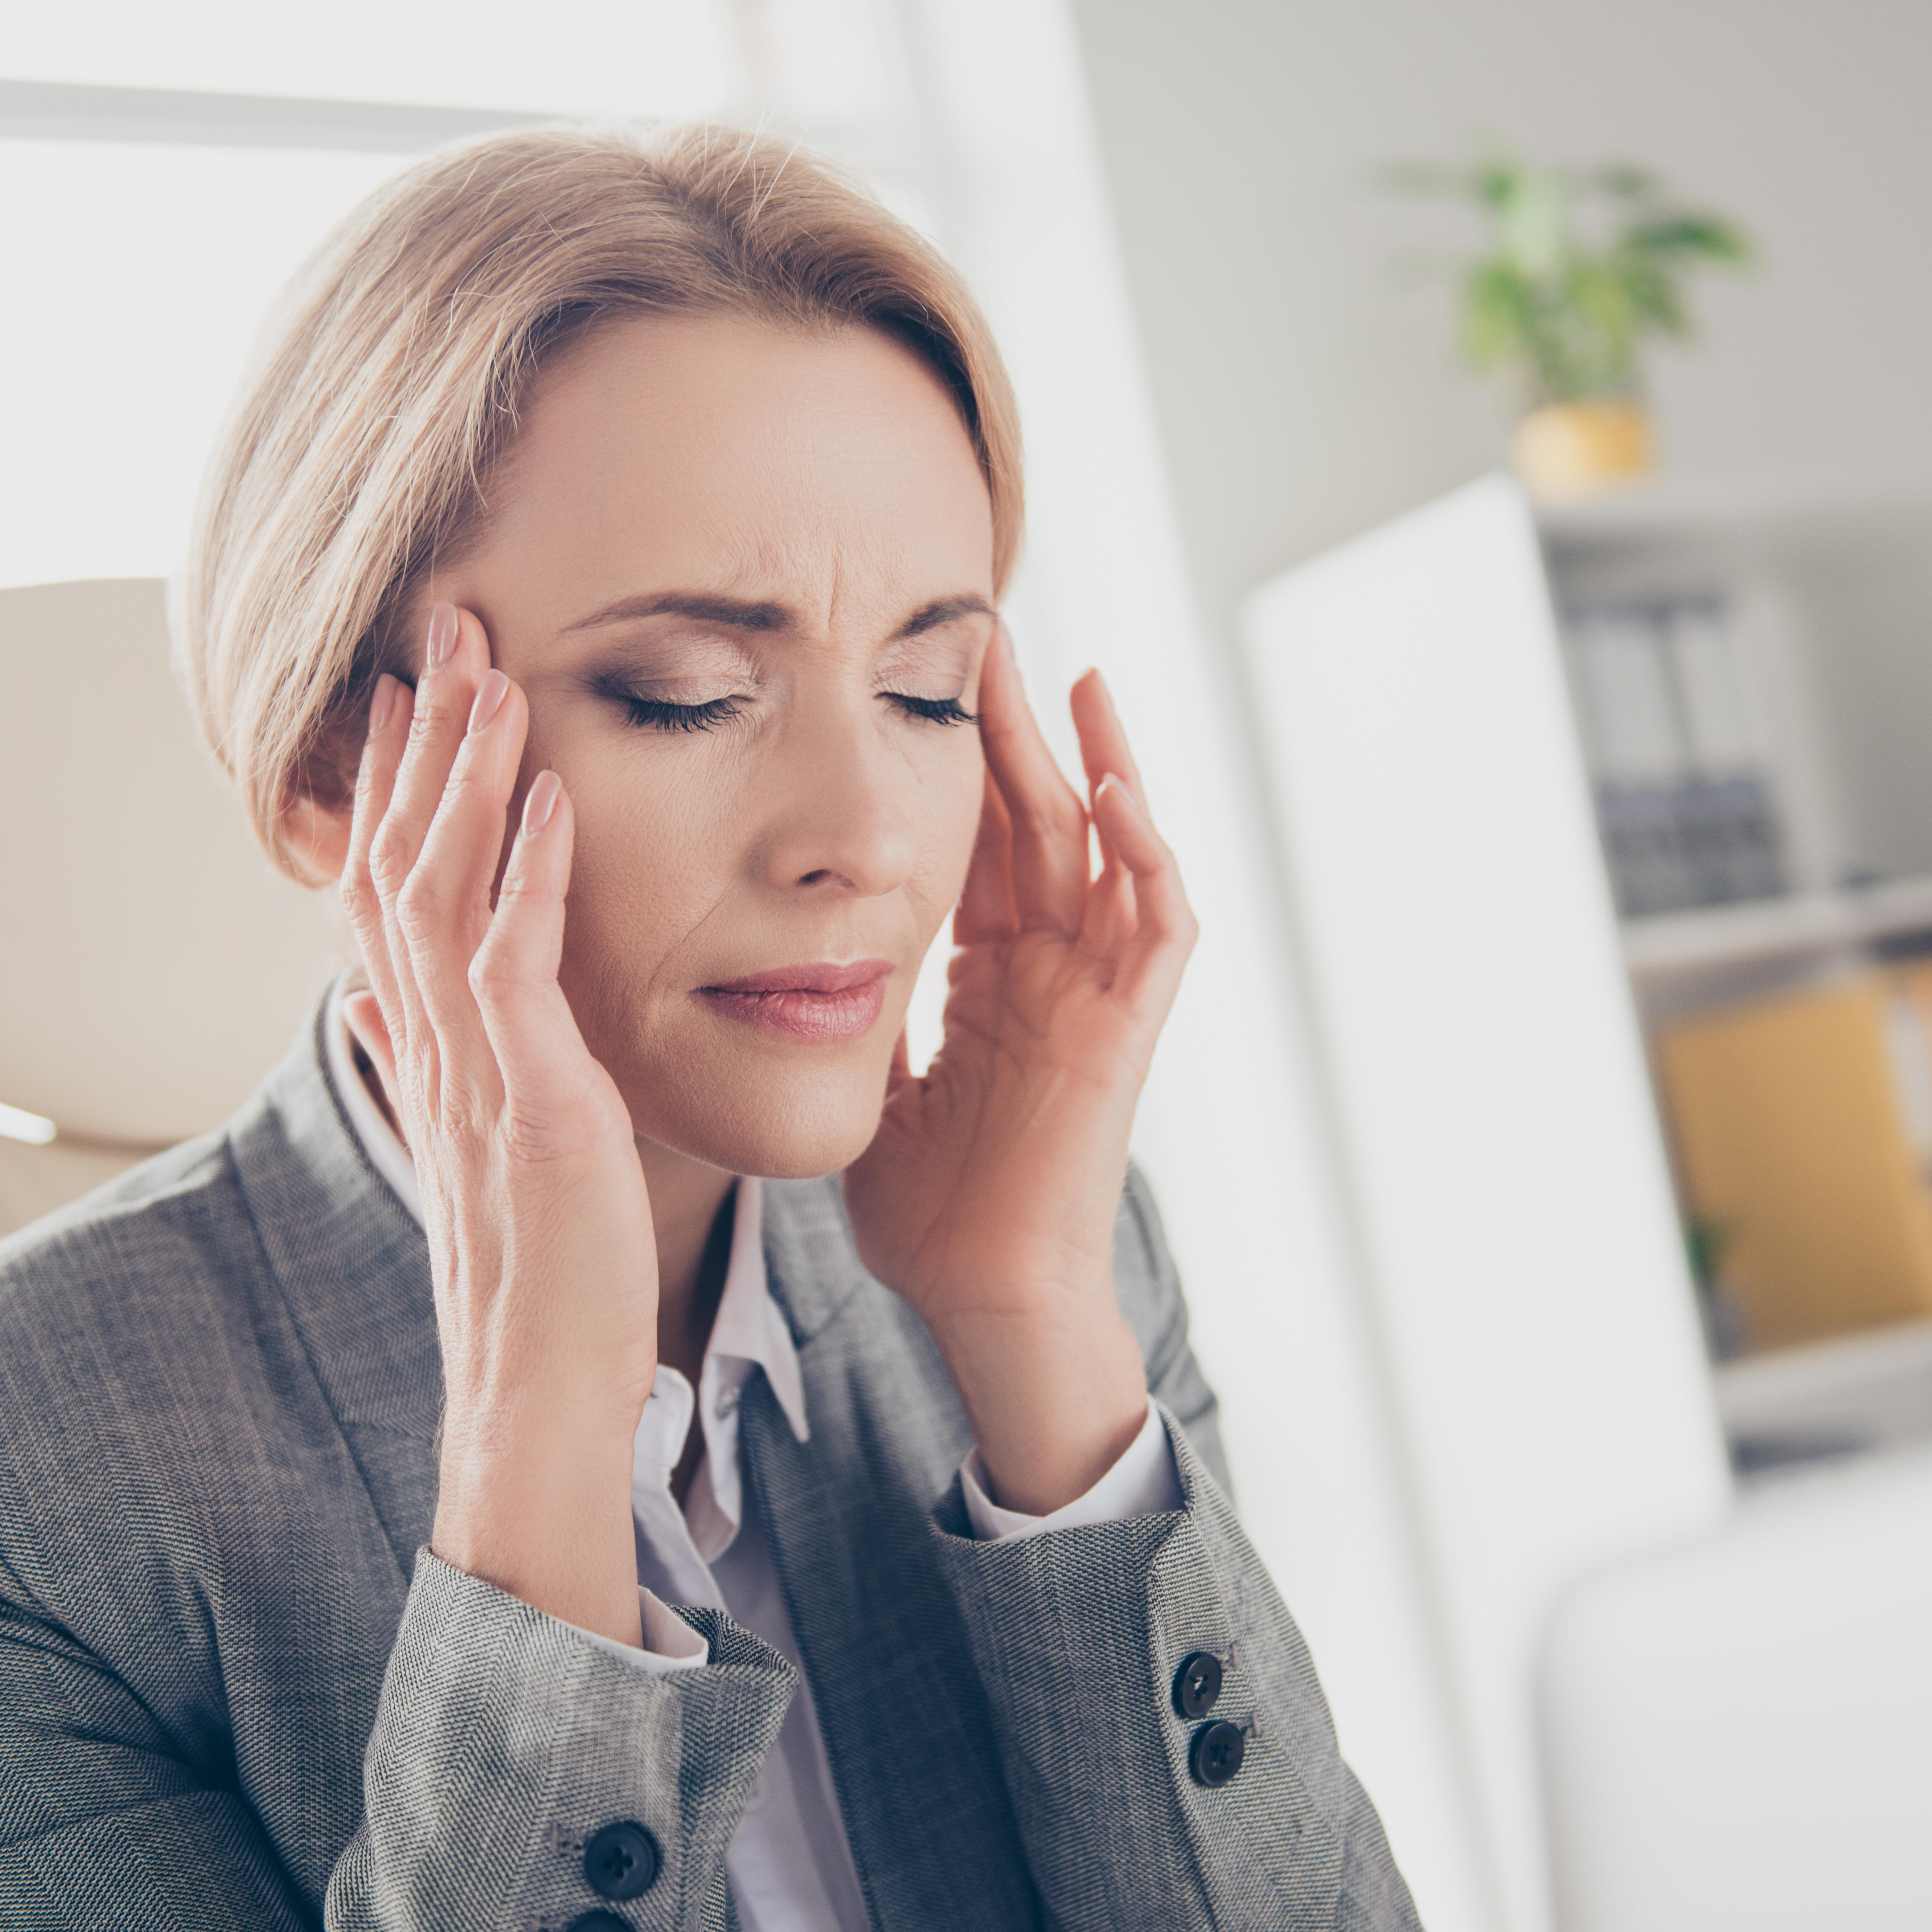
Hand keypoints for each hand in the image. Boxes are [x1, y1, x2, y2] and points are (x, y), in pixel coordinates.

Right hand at [339, 604, 651, 1642]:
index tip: (403, 689)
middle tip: (442, 624)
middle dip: (422, 740)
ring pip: (446, 890)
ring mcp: (475, 1073)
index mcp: (429, 1051)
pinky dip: (527, 875)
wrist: (539, 1395)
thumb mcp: (484, 1146)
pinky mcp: (531, 1105)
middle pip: (403, 859)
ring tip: (486, 668)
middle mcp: (433, 1047)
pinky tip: (550, 795)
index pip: (390, 887)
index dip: (389, 784)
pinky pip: (514, 967)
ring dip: (466, 774)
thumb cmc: (536, 1276)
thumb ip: (440, 1063)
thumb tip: (380, 1006)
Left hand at [842, 628, 1197, 1512]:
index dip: (959, 769)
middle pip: (1038, 825)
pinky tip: (1116, 791)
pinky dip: (1146, 857)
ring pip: (1110, 853)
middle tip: (991, 636)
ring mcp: (1094, 997)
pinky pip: (1156, 926)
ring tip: (1073, 676)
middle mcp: (1047, 972)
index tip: (924, 688)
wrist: (977, 1295)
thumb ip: (847, 1014)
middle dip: (1017, 733)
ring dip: (1098, 763)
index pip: (977, 848)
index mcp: (987, 981)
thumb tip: (775, 964)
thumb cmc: (925, 1214)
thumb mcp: (872, 1084)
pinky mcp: (1129, 1030)